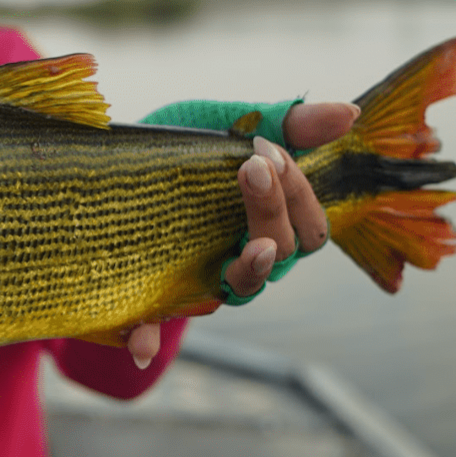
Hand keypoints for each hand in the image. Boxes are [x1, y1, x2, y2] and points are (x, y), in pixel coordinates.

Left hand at [127, 101, 358, 367]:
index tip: (265, 150)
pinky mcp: (153, 299)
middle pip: (282, 253)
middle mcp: (245, 257)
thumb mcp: (228, 126)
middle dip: (274, 211)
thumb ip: (287, 123)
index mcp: (269, 221)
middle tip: (250, 167)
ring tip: (251, 247)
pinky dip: (149, 337)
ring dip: (251, 269)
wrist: (106, 172)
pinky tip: (140, 343)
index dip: (296, 191)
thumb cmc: (182, 151)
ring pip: (243, 288)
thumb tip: (349, 113)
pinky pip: (155, 328)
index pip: (308, 223)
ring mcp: (204, 281)